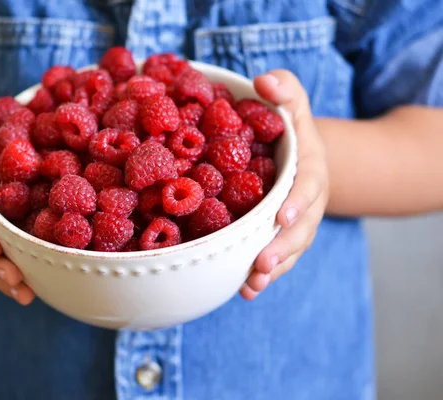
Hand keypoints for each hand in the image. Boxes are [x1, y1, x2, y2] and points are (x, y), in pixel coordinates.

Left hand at [240, 70, 328, 299]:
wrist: (300, 155)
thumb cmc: (290, 127)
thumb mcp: (291, 101)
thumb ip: (284, 88)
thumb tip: (263, 81)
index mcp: (309, 168)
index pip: (307, 186)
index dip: (297, 202)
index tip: (281, 217)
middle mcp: (306, 201)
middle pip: (300, 229)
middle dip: (281, 247)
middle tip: (260, 263)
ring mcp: (296, 222)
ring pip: (288, 249)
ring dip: (272, 269)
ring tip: (251, 285)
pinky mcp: (280, 235)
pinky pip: (277, 257)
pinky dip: (263, 275)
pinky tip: (245, 290)